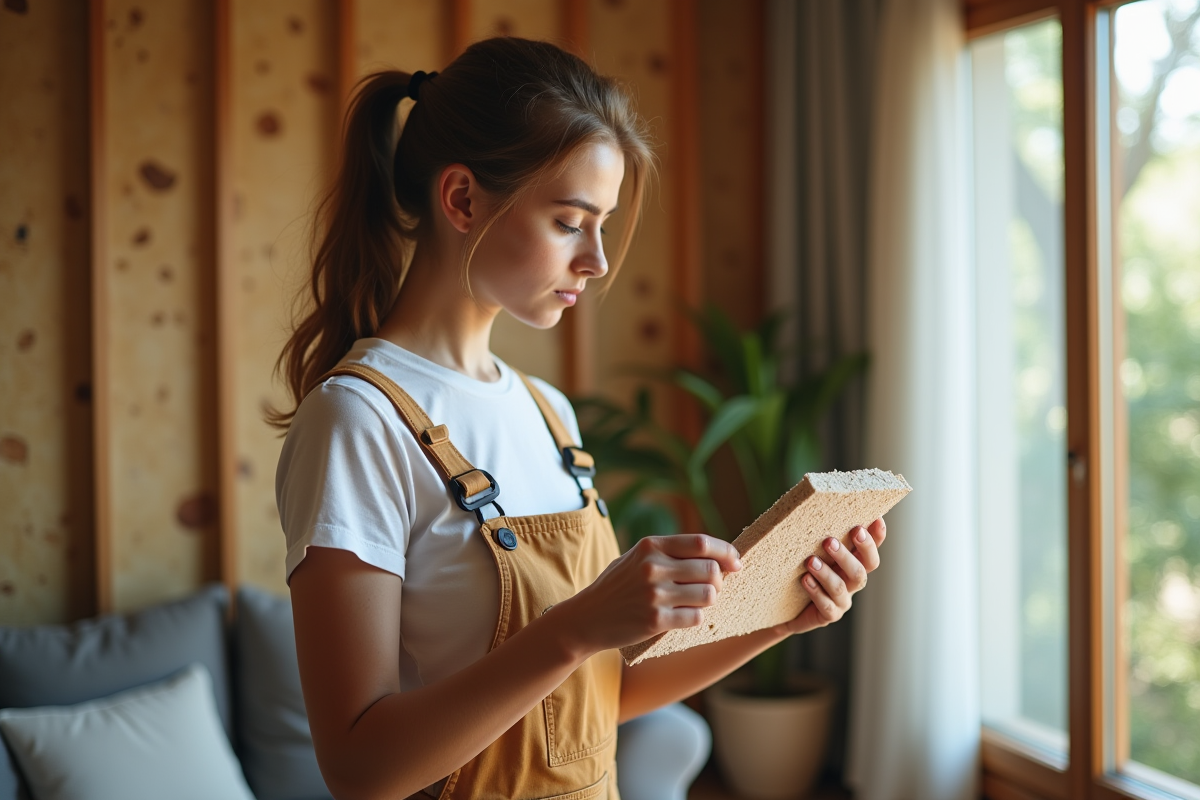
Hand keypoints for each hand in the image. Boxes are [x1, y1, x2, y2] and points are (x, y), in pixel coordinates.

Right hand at [553, 534, 742, 655]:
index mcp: (651, 546)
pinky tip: (682, 617)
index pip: (702, 543)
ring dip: (708, 601)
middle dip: (719, 580)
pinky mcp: (656, 620)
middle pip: (711, 570)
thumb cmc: (617, 586)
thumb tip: (717, 557)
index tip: (736, 562)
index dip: (726, 552)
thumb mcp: (637, 558)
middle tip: (713, 587)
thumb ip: (670, 553)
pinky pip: (695, 618)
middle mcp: (653, 567)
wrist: (586, 618)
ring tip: (694, 602)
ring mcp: (654, 594)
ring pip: (708, 595)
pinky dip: (695, 618)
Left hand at [771, 517, 885, 636]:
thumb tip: (811, 503)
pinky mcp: (829, 615)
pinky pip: (826, 606)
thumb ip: (817, 534)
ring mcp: (842, 600)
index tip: (876, 519)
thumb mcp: (807, 549)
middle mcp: (852, 581)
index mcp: (852, 561)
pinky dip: (816, 592)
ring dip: (826, 573)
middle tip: (829, 540)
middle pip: (862, 569)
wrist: (782, 603)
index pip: (870, 549)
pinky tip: (805, 580)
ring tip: (810, 561)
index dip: (877, 536)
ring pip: (841, 587)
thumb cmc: (797, 568)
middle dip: (848, 554)